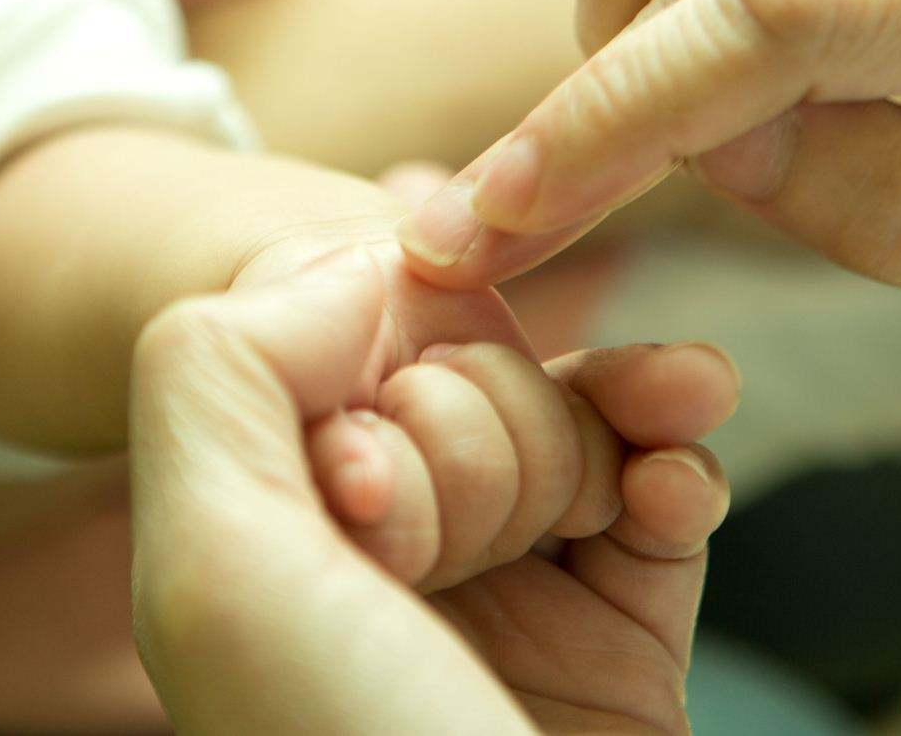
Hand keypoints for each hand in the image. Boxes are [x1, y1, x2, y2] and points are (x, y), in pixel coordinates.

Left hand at [130, 254, 731, 734]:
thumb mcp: (216, 569)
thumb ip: (217, 370)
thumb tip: (358, 268)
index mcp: (273, 534)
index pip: (346, 346)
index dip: (379, 391)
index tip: (364, 502)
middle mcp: (386, 559)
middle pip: (469, 380)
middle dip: (484, 440)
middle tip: (450, 566)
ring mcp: (508, 593)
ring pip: (572, 416)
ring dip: (614, 414)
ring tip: (651, 457)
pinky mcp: (620, 631)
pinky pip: (665, 487)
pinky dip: (684, 465)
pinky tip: (684, 489)